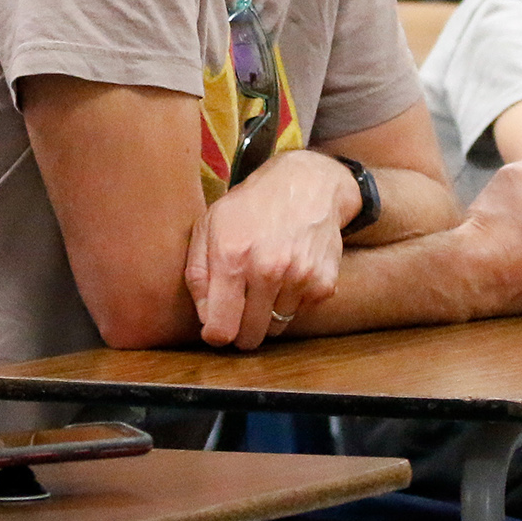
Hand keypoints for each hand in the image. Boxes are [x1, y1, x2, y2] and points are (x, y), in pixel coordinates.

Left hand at [183, 151, 348, 348]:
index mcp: (232, 258)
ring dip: (268, 315)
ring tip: (265, 285)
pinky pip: (300, 314)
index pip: (221, 328)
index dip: (215, 335)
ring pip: (276, 327)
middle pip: (250, 336)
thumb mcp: (209, 225)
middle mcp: (267, 270)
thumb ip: (197, 273)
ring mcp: (299, 278)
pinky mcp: (324, 283)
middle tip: (239, 313)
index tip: (216, 330)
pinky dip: (292, 303)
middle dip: (241, 331)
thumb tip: (205, 318)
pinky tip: (288, 276)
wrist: (306, 184)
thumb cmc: (250, 206)